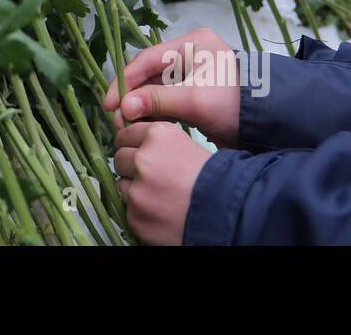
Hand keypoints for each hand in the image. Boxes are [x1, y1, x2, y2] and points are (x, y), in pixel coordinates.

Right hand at [102, 29, 239, 146]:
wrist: (272, 123)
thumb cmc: (236, 103)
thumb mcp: (195, 100)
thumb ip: (157, 101)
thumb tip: (123, 108)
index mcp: (191, 44)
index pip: (147, 60)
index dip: (125, 82)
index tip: (110, 105)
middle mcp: (189, 55)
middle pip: (149, 75)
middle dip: (132, 98)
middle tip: (117, 121)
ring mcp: (192, 75)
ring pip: (155, 90)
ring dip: (141, 108)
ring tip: (127, 127)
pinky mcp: (195, 94)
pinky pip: (167, 101)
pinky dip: (154, 114)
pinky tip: (144, 127)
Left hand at [114, 122, 209, 244]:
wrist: (231, 215)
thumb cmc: (217, 180)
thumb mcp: (189, 146)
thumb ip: (160, 143)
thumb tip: (137, 144)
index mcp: (158, 135)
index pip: (126, 134)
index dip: (132, 144)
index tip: (136, 151)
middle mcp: (143, 158)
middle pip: (120, 158)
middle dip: (131, 166)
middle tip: (150, 176)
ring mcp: (137, 190)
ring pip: (122, 185)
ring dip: (135, 189)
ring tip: (159, 195)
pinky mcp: (136, 216)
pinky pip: (129, 210)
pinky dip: (141, 211)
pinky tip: (161, 212)